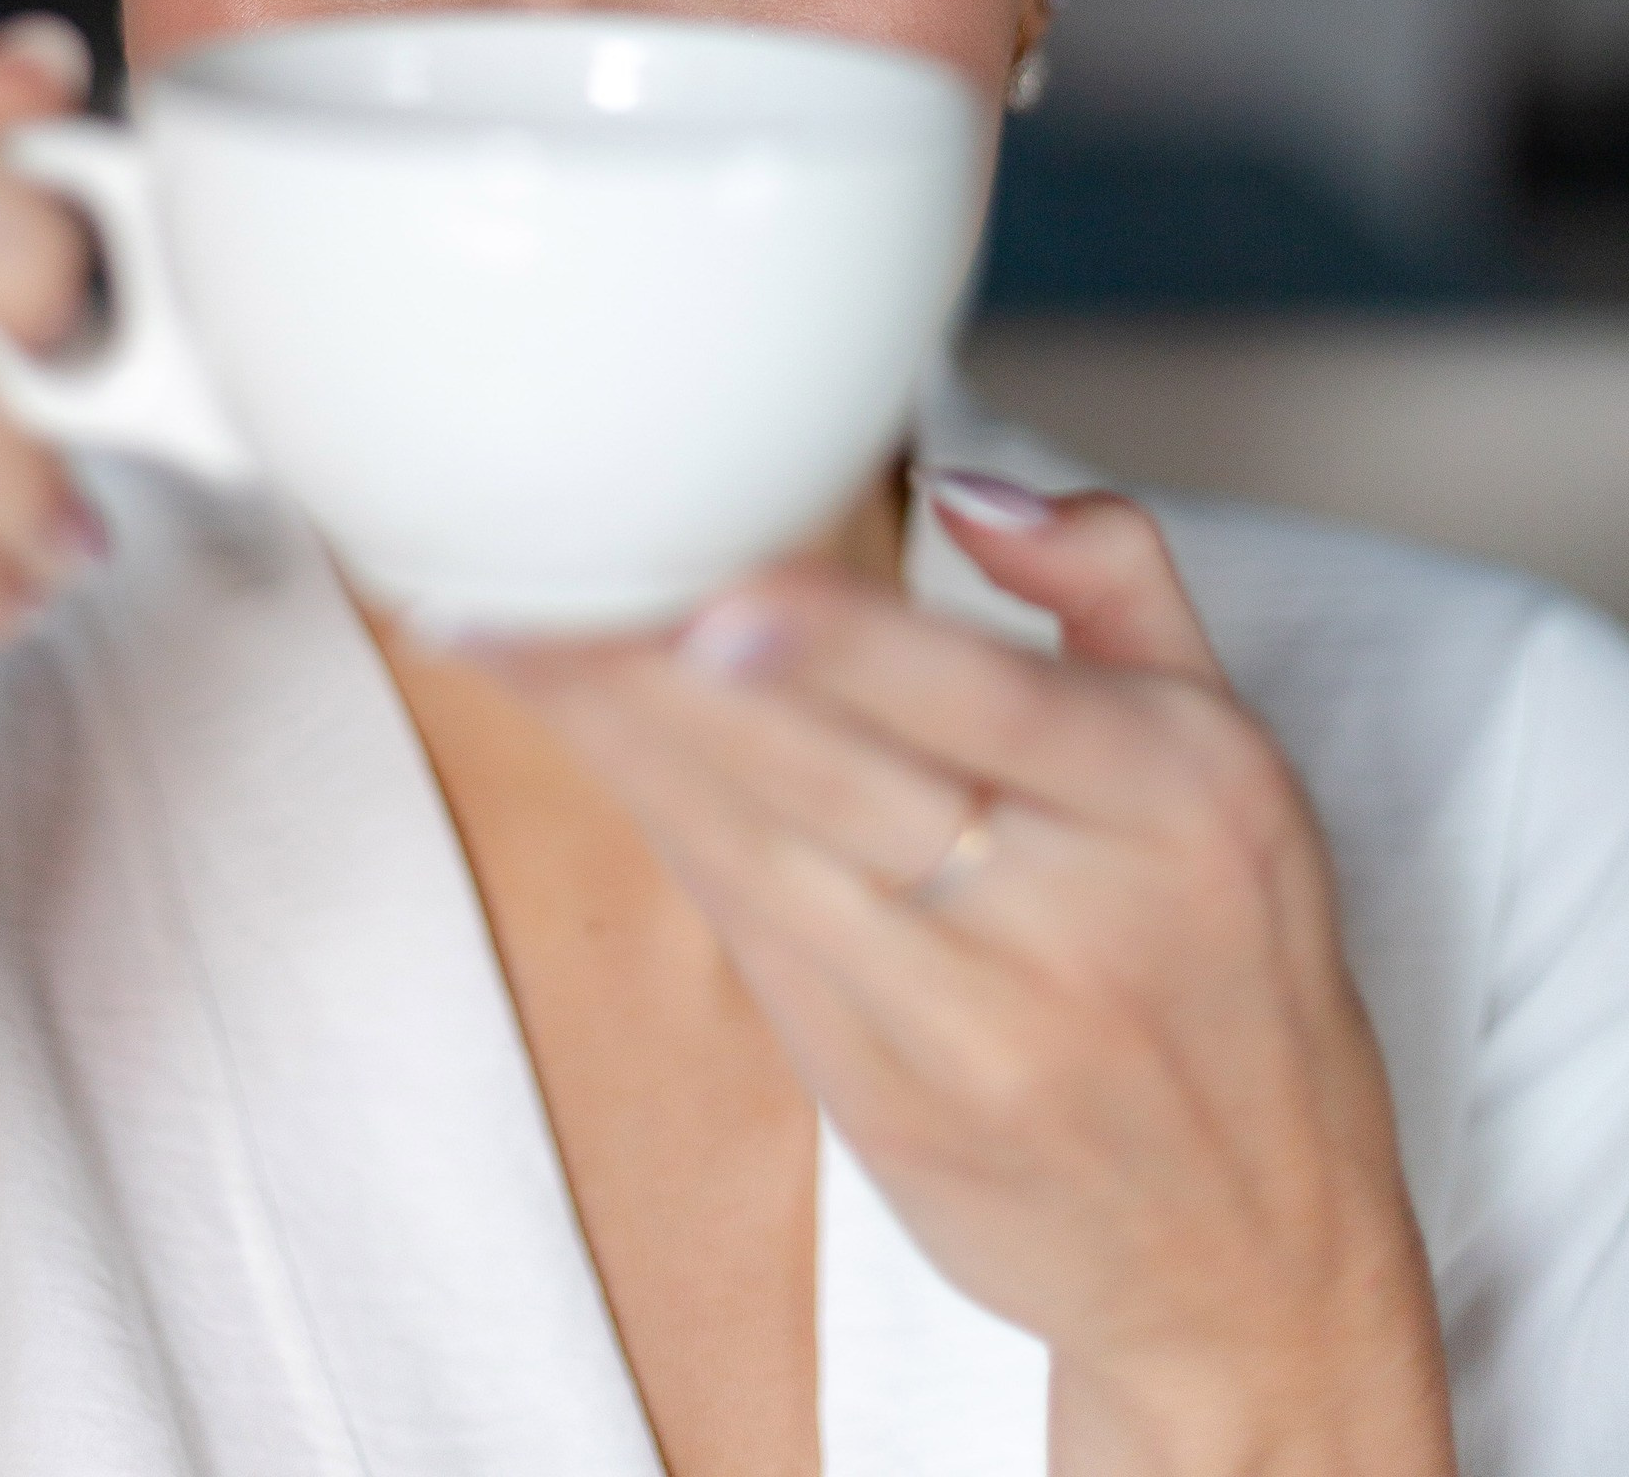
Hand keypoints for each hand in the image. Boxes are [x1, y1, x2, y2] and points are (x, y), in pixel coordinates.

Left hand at [475, 483, 1455, 1475]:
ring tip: (491, 632)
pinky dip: (661, 822)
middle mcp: (1072, 918)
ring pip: (758, 853)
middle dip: (657, 674)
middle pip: (832, 775)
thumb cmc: (1232, 964)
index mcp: (1173, 801)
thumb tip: (963, 485)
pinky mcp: (878, 1102)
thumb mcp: (1233, 744)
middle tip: (516, 578)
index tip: (713, 594)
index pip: (986, 700)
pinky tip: (579, 735)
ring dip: (615, 738)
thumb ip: (1112, 575)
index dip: (840, 647)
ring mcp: (965, 1027)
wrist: (1252, 1259)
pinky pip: (747, 932)